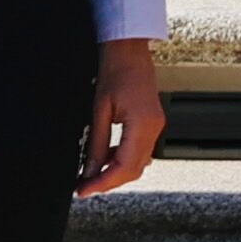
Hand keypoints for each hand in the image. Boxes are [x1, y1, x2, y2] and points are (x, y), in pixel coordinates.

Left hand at [79, 39, 165, 194]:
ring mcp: (156, 126)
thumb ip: (97, 144)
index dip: (103, 182)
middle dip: (110, 182)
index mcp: (142, 125)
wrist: (129, 51)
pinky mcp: (152, 123)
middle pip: (134, 170)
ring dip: (116, 172)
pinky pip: (139, 150)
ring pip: (138, 163)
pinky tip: (105, 157)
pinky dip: (122, 159)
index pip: (124, 167)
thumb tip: (90, 170)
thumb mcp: (99, 110)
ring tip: (91, 173)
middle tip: (85, 187)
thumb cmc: (115, 71)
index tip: (84, 190)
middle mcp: (154, 128)